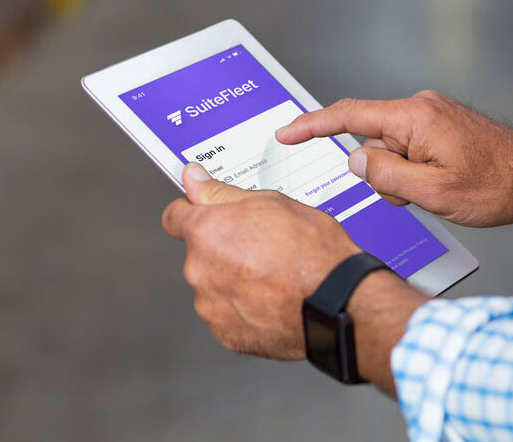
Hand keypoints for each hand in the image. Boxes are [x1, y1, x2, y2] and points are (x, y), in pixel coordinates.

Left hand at [162, 162, 361, 359]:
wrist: (338, 303)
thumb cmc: (313, 254)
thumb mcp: (272, 203)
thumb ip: (222, 192)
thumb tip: (194, 179)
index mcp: (206, 232)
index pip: (174, 216)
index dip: (193, 211)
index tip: (205, 213)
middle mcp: (200, 270)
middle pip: (198, 253)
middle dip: (221, 248)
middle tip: (260, 246)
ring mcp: (211, 305)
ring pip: (213, 285)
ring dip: (232, 280)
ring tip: (271, 275)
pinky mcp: (226, 334)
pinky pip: (226, 314)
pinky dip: (243, 308)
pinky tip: (271, 298)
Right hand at [276, 90, 512, 227]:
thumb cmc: (496, 186)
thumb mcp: (431, 193)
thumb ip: (385, 176)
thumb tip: (355, 161)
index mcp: (414, 118)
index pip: (349, 116)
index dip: (312, 125)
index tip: (286, 132)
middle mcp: (421, 108)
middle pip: (372, 141)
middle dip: (382, 173)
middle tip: (416, 195)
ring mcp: (433, 115)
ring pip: (391, 149)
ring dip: (402, 176)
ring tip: (439, 190)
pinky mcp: (441, 125)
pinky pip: (409, 148)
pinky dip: (415, 170)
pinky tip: (443, 183)